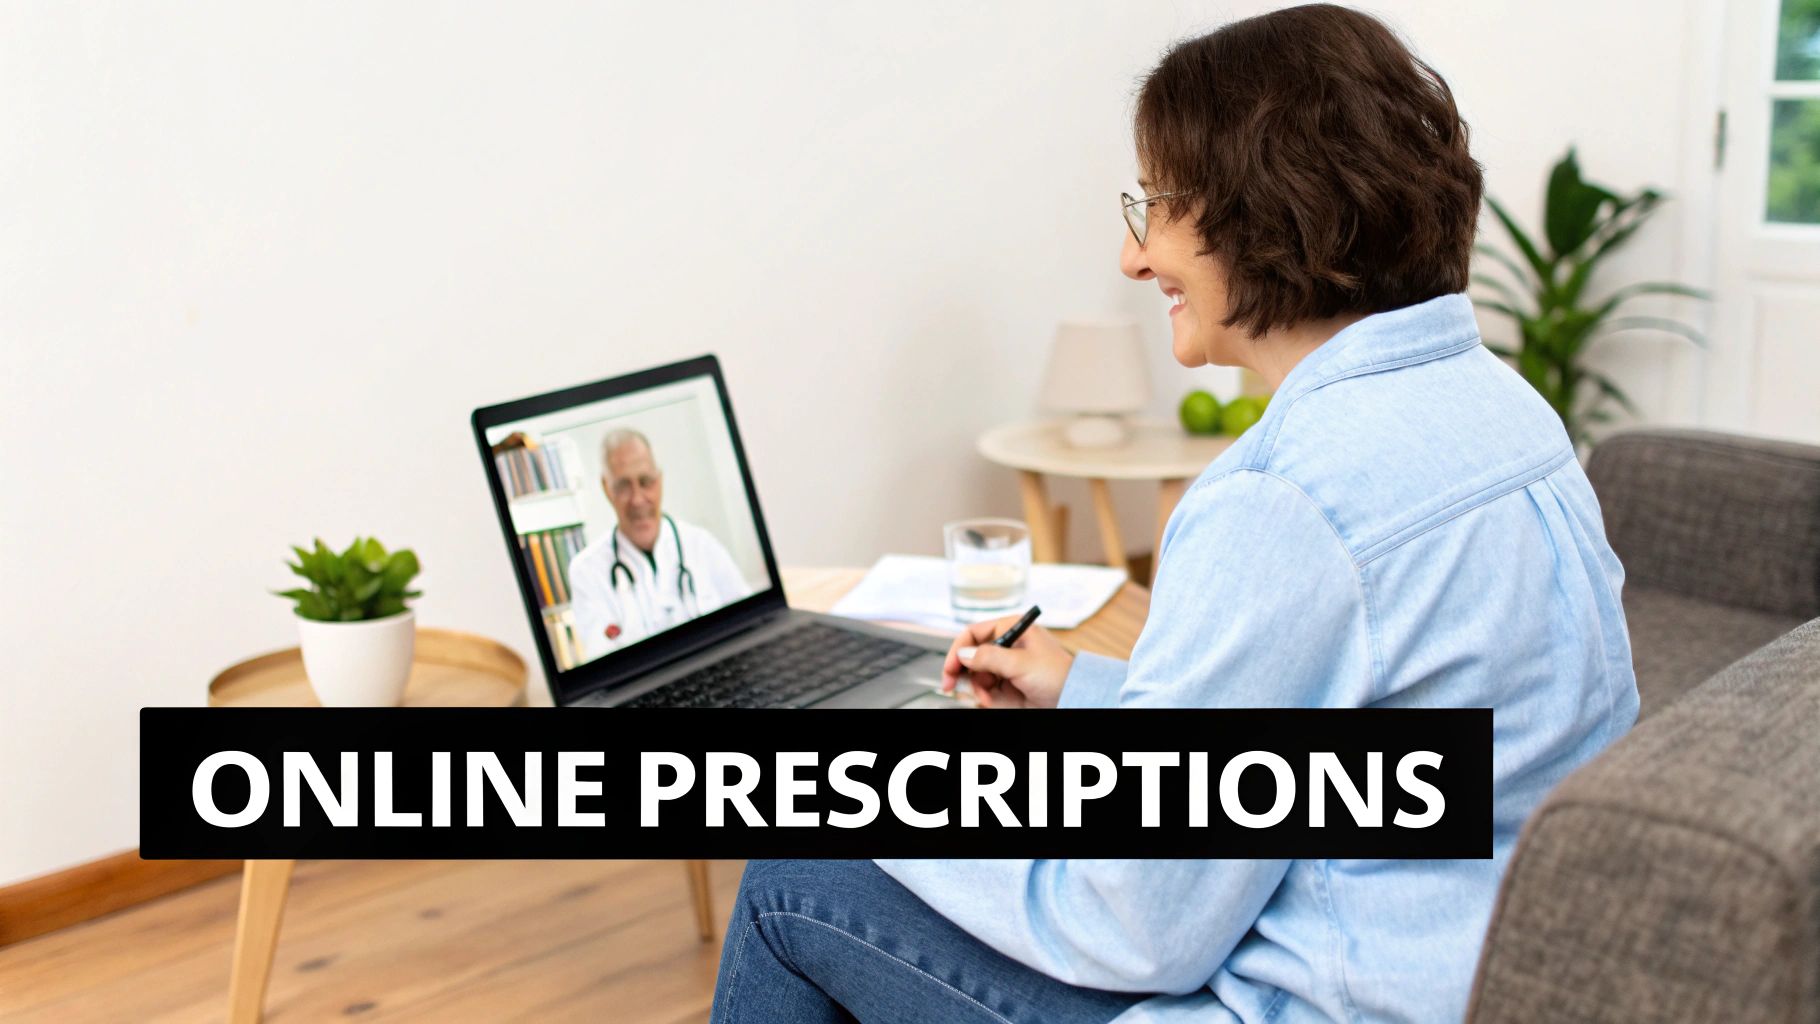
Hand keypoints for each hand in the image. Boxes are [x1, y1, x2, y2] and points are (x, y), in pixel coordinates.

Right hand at [940, 615, 1073, 708]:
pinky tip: (990, 701)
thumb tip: (963, 655)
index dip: (958, 649)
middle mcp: (1006, 646)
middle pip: (970, 655)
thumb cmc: (1058, 675)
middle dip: (962, 672)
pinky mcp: (1007, 684)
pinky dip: (984, 696)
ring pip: (975, 675)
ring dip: (975, 687)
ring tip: (985, 698)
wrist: (1074, 699)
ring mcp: (1006, 666)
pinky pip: (985, 689)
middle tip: (950, 685)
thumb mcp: (1021, 664)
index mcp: (1012, 630)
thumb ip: (989, 658)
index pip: (974, 633)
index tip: (950, 667)